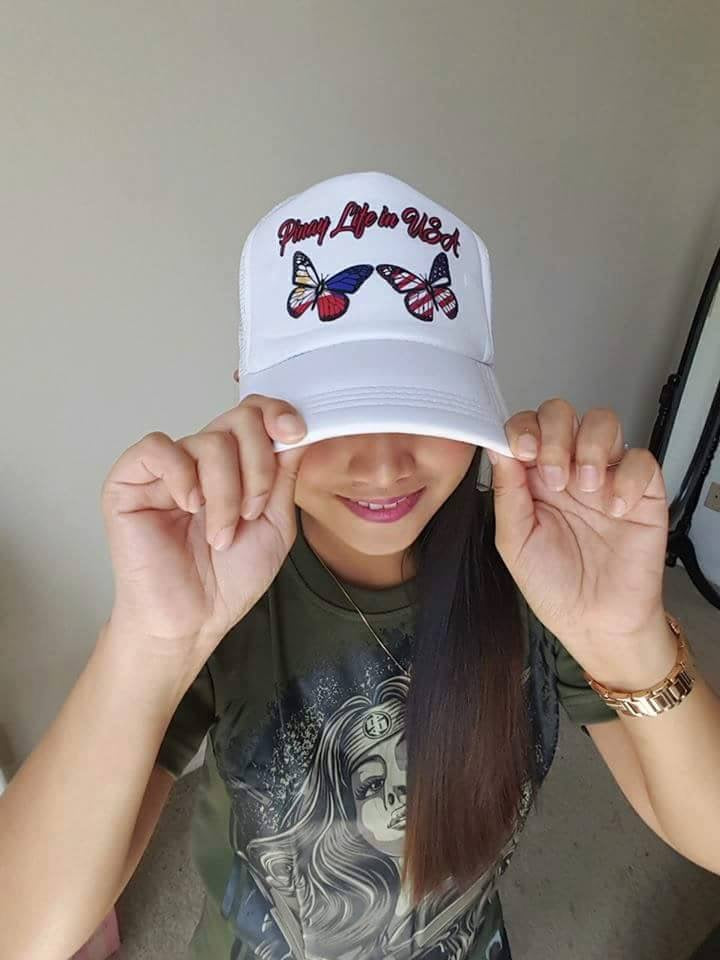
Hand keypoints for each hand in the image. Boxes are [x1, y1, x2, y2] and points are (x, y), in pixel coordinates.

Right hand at [101, 395, 306, 657]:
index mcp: (235, 465)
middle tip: (252, 512)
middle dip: (258, 467)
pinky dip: (182, 476)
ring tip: (221, 534)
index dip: (276, 414)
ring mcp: (165, 469)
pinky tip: (189, 506)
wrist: (193, 621)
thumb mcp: (276, 523)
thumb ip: (284, 475)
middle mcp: (200, 460)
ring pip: (208, 442)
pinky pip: (158, 448)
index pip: (254, 414)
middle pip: (238, 421)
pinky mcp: (129, 481)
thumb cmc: (229, 580)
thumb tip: (296, 429)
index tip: (295, 433)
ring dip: (227, 493)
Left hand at [487, 398, 669, 674]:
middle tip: (554, 476)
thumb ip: (506, 494)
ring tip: (585, 487)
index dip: (523, 428)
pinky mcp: (642, 492)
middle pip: (562, 413)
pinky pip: (640, 460)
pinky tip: (614, 508)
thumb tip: (496, 448)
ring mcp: (606, 477)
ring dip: (589, 446)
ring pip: (603, 422)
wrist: (595, 622)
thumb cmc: (552, 585)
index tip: (521, 451)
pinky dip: (626, 478)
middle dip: (555, 433)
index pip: (526, 427)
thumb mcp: (514, 542)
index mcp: (533, 478)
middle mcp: (568, 469)